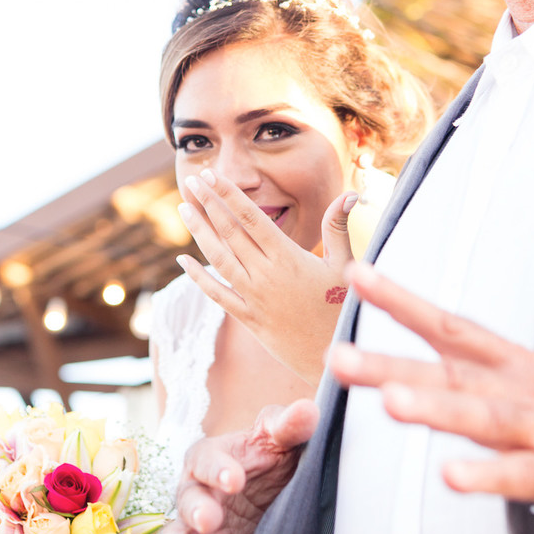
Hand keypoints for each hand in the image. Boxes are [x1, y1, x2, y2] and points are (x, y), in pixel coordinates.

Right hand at [158, 399, 318, 533]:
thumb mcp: (282, 441)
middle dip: (196, 511)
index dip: (220, 468)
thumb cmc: (274, 460)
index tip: (236, 481)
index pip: (208, 459)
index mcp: (214, 457)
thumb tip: (307, 410)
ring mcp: (198, 529)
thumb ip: (289, 426)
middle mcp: (198, 491)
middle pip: (188, 499)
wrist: (275, 499)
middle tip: (208, 521)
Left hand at [176, 168, 355, 383]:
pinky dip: (198, 277)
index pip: (251, 217)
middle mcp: (266, 275)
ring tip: (183, 208)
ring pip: (218, 259)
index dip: (228, 194)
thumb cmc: (343, 309)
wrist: (334, 357)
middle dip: (208, 205)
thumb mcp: (345, 265)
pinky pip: (217, 294)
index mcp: (288, 257)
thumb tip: (350, 194)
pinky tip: (182, 260)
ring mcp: (253, 298)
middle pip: (230, 233)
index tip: (211, 176)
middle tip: (192, 181)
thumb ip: (337, 228)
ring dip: (198, 232)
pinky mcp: (248, 319)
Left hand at [328, 261, 533, 523]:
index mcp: (511, 365)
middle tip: (338, 358)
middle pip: (449, 372)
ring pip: (482, 417)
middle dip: (392, 364)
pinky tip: (449, 475)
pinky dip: (486, 475)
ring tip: (389, 401)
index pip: (449, 325)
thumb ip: (482, 371)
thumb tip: (422, 359)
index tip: (356, 274)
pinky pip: (520, 476)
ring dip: (435, 407)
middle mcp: (520, 390)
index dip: (401, 300)